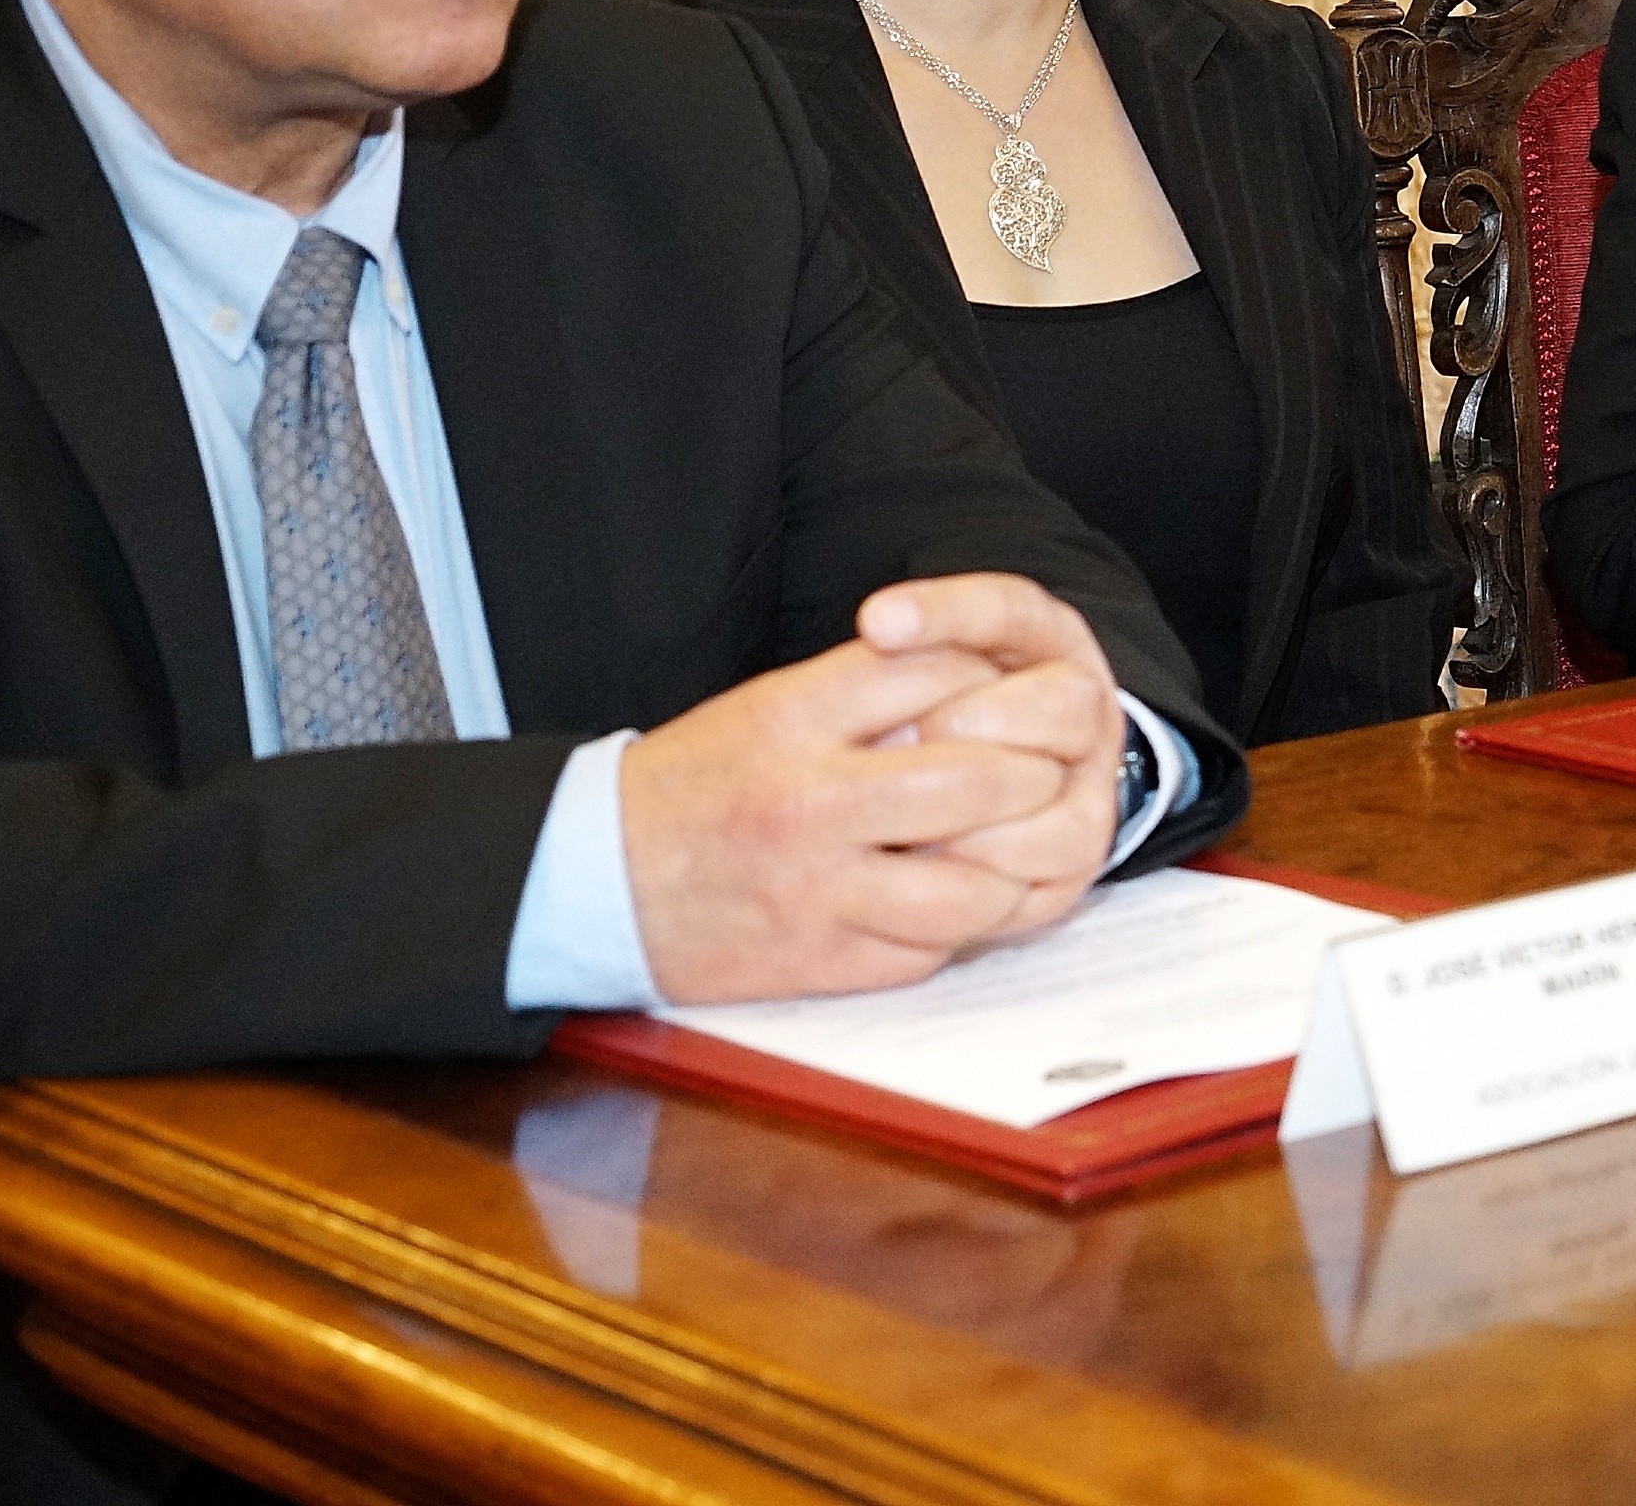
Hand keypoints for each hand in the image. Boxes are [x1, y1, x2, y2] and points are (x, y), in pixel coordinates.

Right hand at [622, 577, 1122, 1004]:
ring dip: (1012, 869)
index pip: (942, 674)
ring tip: (1018, 851)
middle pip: (977, 777)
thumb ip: (867, 691)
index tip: (1024, 696)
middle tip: (1049, 775)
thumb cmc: (695, 785)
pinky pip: (928, 951)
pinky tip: (958, 905)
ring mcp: (817, 888)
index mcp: (796, 716)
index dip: (1003, 683)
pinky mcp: (818, 961)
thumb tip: (984, 682)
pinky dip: (958, 930)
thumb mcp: (769, 707)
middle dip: (1035, 775)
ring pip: (970, 884)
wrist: (585, 879)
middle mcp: (810, 799)